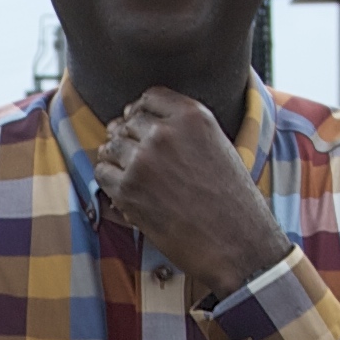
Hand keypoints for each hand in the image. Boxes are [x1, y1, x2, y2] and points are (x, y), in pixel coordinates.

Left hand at [92, 88, 291, 298]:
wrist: (236, 242)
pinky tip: (126, 191)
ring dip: (116, 159)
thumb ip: (186, 129)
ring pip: (111, 146)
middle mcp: (165, 132)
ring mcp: (143, 159)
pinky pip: (103, 173)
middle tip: (134, 157)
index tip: (140, 125)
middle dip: (127, 137)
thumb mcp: (219, 146)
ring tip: (130, 175)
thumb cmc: (232, 201)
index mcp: (192, 116)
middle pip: (127, 122)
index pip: (150, 97)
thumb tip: (142, 121)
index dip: (141, 111)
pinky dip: (110, 181)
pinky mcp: (128, 189)